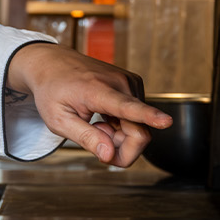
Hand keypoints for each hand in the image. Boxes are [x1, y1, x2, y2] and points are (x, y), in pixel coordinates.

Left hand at [6, 43, 171, 166]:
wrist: (52, 63)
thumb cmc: (52, 91)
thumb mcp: (58, 121)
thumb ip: (85, 138)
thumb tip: (108, 155)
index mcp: (98, 91)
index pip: (127, 107)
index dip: (149, 117)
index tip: (166, 121)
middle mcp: (120, 83)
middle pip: (140, 132)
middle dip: (121, 148)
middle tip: (96, 143)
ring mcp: (129, 82)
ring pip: (140, 127)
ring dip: (119, 136)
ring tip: (96, 123)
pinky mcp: (134, 84)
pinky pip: (138, 118)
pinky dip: (122, 126)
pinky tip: (104, 117)